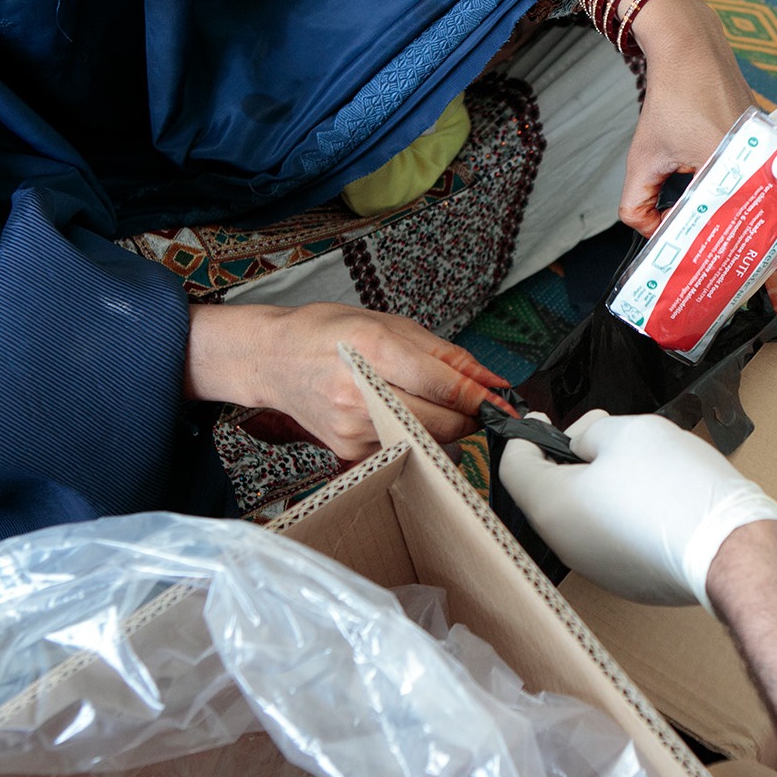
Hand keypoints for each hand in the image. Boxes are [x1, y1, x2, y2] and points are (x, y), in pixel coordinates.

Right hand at [186, 303, 509, 458]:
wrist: (273, 358)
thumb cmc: (328, 333)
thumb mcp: (389, 325)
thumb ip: (445, 355)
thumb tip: (489, 379)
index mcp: (373, 349)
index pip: (442, 384)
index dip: (480, 397)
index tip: (504, 403)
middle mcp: (360, 392)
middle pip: (439, 422)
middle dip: (468, 418)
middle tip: (474, 406)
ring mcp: (351, 426)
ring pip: (423, 441)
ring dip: (442, 431)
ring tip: (429, 407)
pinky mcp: (347, 450)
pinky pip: (400, 451)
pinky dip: (413, 439)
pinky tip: (401, 419)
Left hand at [499, 410, 776, 608]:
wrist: (731, 547)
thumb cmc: (676, 485)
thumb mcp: (628, 432)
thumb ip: (591, 432)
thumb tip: (581, 441)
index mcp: (553, 507)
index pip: (515, 467)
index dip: (526, 436)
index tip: (542, 418)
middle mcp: (567, 545)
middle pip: (551, 493)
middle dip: (570, 458)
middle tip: (598, 430)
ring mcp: (600, 569)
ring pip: (585, 517)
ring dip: (598, 485)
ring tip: (635, 459)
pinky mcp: (632, 581)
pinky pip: (614, 539)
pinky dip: (623, 513)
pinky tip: (655, 495)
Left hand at [620, 0, 776, 308]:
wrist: (691, 47)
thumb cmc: (670, 98)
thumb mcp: (642, 158)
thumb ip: (638, 205)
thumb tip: (655, 235)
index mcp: (733, 168)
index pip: (753, 233)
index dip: (761, 270)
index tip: (762, 298)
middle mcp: (763, 161)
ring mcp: (773, 150)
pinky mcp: (773, 143)